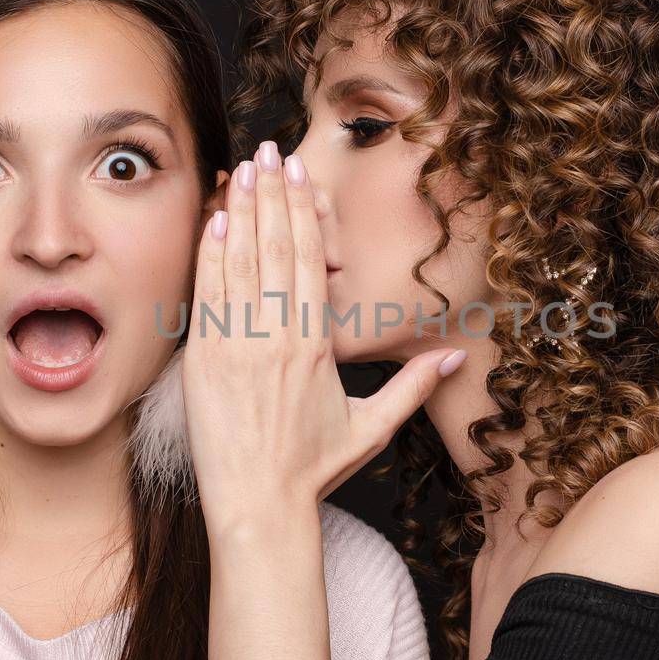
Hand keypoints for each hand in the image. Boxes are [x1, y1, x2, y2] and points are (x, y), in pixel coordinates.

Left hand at [182, 141, 466, 530]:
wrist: (259, 508)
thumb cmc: (313, 471)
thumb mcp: (371, 428)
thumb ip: (412, 387)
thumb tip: (455, 357)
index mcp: (315, 345)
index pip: (309, 261)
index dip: (302, 211)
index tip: (297, 174)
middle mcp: (274, 337)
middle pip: (273, 248)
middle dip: (269, 195)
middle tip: (266, 151)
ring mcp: (234, 347)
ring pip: (236, 264)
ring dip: (237, 213)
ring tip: (238, 171)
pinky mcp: (202, 362)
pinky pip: (206, 297)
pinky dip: (208, 257)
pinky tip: (212, 224)